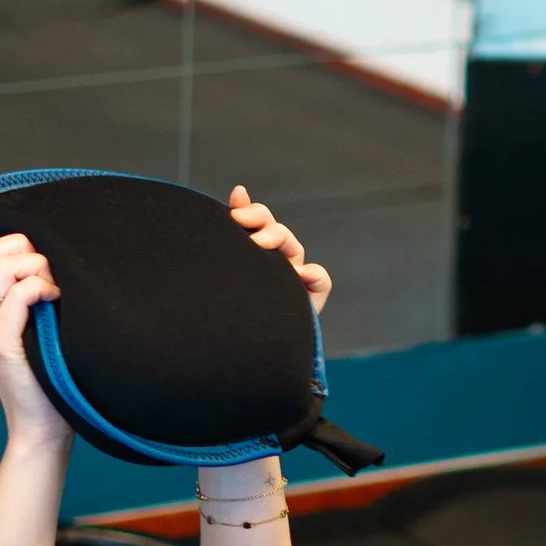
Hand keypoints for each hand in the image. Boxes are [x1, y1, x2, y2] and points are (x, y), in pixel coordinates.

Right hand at [0, 209, 68, 446]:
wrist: (41, 426)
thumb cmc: (46, 379)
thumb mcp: (29, 333)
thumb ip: (23, 303)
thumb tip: (40, 262)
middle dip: (19, 247)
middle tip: (48, 266)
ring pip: (1, 270)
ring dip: (36, 265)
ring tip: (56, 285)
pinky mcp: (0, 345)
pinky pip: (19, 295)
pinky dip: (41, 287)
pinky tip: (56, 298)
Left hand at [229, 185, 331, 313]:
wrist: (240, 354)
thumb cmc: (229, 314)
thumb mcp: (225, 272)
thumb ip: (228, 239)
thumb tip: (236, 192)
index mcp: (256, 254)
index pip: (258, 222)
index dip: (251, 209)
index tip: (235, 205)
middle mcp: (276, 262)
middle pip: (276, 230)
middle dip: (262, 221)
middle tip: (243, 226)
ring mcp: (294, 280)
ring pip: (294, 249)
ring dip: (280, 240)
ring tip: (260, 245)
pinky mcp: (311, 298)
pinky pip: (320, 280)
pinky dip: (313, 274)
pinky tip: (301, 274)